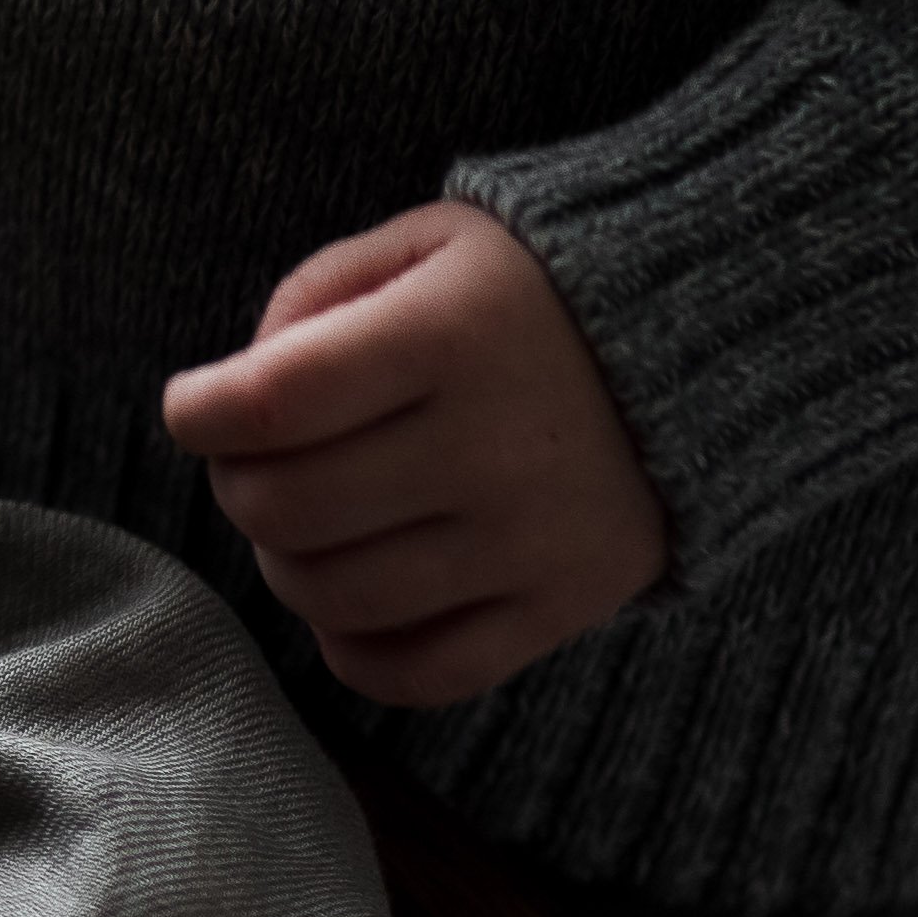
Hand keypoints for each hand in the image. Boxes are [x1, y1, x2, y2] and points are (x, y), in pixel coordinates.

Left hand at [158, 201, 670, 707]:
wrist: (720, 344)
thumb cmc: (535, 290)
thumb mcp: (430, 243)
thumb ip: (318, 295)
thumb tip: (238, 392)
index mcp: (451, 335)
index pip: (272, 403)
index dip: (200, 413)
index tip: (198, 407)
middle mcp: (495, 445)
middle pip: (286, 509)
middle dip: (238, 484)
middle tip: (254, 460)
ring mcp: (532, 538)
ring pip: (335, 597)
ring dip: (286, 563)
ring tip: (308, 520)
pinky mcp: (566, 605)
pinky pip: (419, 673)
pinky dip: (355, 649)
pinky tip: (350, 598)